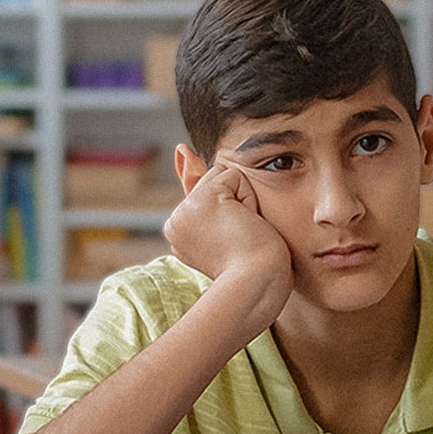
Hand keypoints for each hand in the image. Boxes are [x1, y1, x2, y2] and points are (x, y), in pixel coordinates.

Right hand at [162, 163, 292, 335]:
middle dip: (238, 204)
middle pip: (216, 184)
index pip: (211, 198)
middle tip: (241, 241)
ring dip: (244, 202)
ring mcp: (183, 212)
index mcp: (180, 231)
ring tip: (243, 235)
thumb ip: (201, 190)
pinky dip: (249, 198)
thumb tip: (179, 149)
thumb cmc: (250, 265)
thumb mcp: (225, 225)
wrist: (257, 284)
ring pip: (222, 178)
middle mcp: (175, 222)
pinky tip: (244, 225)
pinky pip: (233, 175)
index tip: (234, 246)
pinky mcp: (201, 201)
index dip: (234, 214)